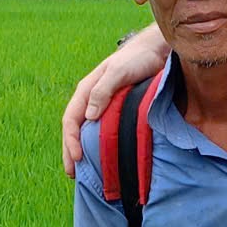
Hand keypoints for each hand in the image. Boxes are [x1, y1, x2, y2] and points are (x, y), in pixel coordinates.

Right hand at [62, 27, 169, 175]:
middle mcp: (91, 100)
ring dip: (81, 151)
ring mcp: (103, 106)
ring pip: (86, 132)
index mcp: (87, 91)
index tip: (77, 159)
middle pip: (74, 129)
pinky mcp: (116, 111)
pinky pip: (101, 131)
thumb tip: (89, 115)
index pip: (71, 119)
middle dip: (70, 151)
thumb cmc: (137, 59)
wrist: (155, 52)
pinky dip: (97, 146)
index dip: (70, 140)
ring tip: (82, 172)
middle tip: (72, 174)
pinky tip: (101, 158)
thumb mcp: (119, 72)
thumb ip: (103, 91)